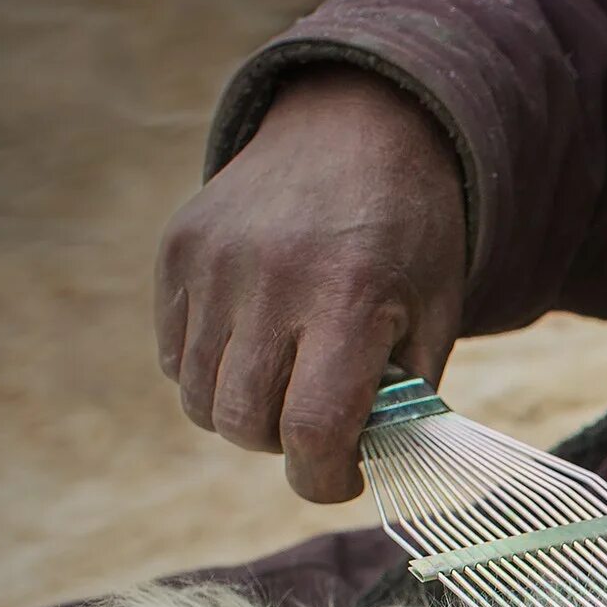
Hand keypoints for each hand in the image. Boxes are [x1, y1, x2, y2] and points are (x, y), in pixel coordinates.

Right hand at [155, 65, 465, 502]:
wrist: (358, 128)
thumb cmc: (409, 238)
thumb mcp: (433, 316)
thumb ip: (403, 400)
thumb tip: (366, 471)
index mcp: (349, 298)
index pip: (313, 429)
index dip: (324, 478)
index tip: (341, 476)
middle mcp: (272, 279)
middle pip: (245, 423)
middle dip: (283, 445)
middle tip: (317, 422)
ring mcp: (215, 262)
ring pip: (200, 398)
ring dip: (242, 414)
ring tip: (285, 383)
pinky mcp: (177, 250)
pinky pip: (173, 355)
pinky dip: (209, 373)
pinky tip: (252, 345)